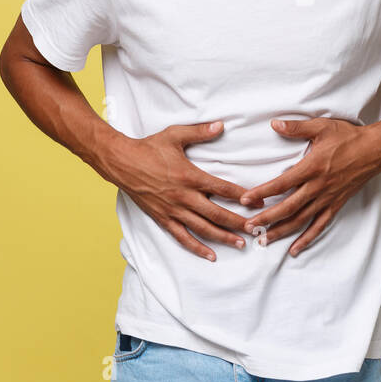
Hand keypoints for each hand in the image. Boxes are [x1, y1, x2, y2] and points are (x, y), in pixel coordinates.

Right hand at [98, 121, 251, 261]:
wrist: (121, 162)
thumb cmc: (148, 147)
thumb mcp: (175, 135)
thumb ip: (200, 131)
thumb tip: (221, 125)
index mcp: (190, 176)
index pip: (222, 188)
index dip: (243, 196)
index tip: (259, 202)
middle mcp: (184, 196)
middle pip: (217, 213)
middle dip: (238, 222)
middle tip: (256, 229)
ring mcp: (173, 210)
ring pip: (203, 229)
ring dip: (223, 238)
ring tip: (241, 244)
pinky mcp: (163, 219)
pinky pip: (182, 237)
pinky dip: (197, 248)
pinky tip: (211, 256)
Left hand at [239, 118, 380, 256]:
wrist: (375, 150)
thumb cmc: (348, 137)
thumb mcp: (322, 127)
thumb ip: (296, 128)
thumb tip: (274, 124)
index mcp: (312, 167)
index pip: (282, 183)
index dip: (262, 192)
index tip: (245, 200)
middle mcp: (318, 186)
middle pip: (288, 207)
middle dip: (266, 218)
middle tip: (248, 226)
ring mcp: (328, 198)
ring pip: (301, 220)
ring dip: (282, 231)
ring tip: (264, 241)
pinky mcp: (336, 204)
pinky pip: (320, 225)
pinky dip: (307, 238)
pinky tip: (294, 249)